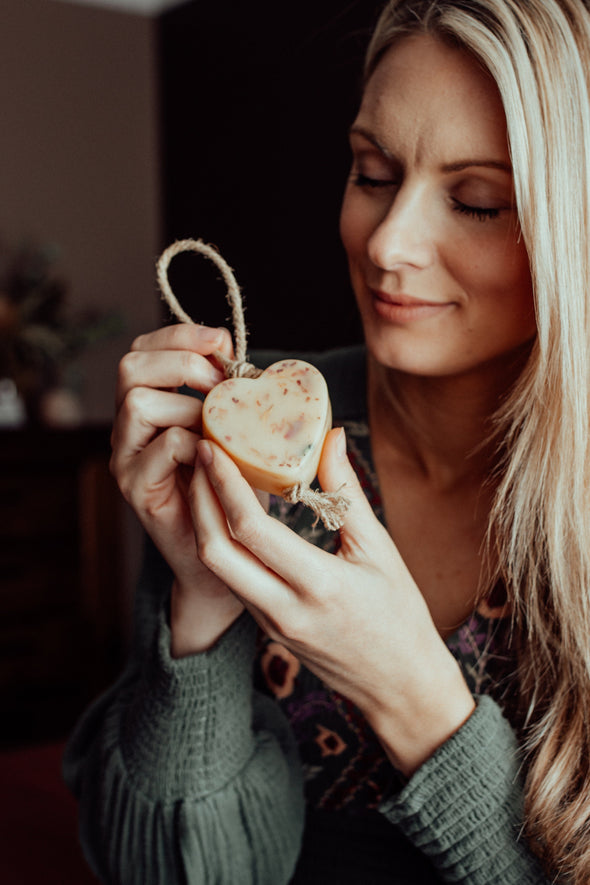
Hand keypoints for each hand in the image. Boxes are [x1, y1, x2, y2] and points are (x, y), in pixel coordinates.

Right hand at [110, 324, 244, 654]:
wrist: (221, 559)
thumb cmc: (233, 492)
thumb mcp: (237, 437)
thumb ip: (235, 402)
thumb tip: (255, 366)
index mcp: (148, 407)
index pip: (144, 350)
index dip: (179, 335)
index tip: (222, 342)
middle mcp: (128, 428)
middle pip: (130, 367)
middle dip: (181, 362)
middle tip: (221, 381)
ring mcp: (127, 458)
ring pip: (138, 403)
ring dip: (188, 404)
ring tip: (221, 423)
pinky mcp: (137, 488)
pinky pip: (162, 448)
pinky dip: (195, 442)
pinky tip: (218, 453)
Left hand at [189, 427, 475, 775]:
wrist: (400, 687)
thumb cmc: (400, 617)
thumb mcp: (379, 549)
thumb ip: (346, 493)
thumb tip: (329, 438)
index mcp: (317, 585)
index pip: (251, 530)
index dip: (224, 484)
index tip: (214, 447)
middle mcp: (283, 608)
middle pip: (215, 550)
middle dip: (198, 498)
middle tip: (198, 454)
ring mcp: (269, 623)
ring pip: (217, 567)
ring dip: (203, 519)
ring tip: (206, 477)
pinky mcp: (266, 628)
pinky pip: (231, 580)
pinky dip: (221, 543)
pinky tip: (225, 514)